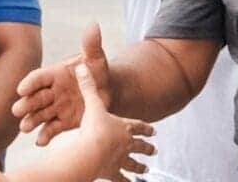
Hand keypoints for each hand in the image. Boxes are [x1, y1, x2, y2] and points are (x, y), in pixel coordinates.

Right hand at [12, 23, 110, 145]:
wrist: (109, 92)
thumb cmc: (99, 71)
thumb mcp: (96, 58)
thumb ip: (91, 45)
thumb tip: (94, 24)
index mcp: (55, 74)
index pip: (39, 77)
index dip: (30, 83)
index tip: (21, 89)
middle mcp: (52, 92)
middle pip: (36, 98)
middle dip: (26, 104)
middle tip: (17, 110)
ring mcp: (56, 108)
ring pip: (40, 115)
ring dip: (31, 121)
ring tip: (25, 127)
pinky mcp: (62, 123)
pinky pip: (51, 129)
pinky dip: (45, 136)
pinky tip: (40, 141)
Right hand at [73, 63, 155, 181]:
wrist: (91, 153)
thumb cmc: (93, 129)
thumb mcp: (92, 104)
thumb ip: (88, 86)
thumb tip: (82, 66)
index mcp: (123, 128)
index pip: (138, 126)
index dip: (145, 128)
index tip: (154, 131)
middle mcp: (125, 145)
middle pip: (139, 146)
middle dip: (147, 148)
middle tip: (155, 150)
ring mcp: (120, 160)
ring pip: (133, 164)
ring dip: (140, 167)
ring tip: (145, 170)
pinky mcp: (112, 173)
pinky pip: (120, 180)